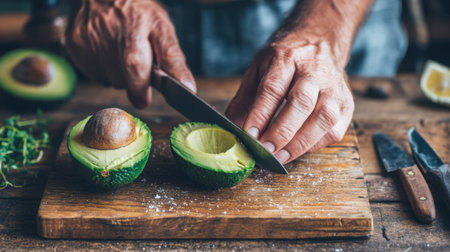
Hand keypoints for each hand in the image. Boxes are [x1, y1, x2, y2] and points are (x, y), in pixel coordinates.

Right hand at [65, 0, 194, 107]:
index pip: (135, 63)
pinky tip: (108, 51)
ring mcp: (88, 38)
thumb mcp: (162, 28)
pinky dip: (105, 70)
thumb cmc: (137, 12)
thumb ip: (174, 59)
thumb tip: (188, 88)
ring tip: (122, 52)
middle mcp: (108, 31)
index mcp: (136, 25)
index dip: (139, 87)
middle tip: (139, 65)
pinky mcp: (75, 45)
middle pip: (122, 78)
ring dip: (120, 75)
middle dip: (134, 82)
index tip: (144, 100)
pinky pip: (95, 74)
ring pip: (109, 79)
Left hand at [226, 36, 353, 163]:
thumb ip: (246, 99)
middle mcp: (314, 71)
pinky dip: (316, 145)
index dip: (260, 114)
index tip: (249, 134)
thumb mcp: (259, 68)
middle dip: (282, 131)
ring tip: (280, 157)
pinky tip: (298, 150)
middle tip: (265, 150)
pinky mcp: (346, 104)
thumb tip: (234, 129)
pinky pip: (335, 130)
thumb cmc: (286, 59)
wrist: (320, 39)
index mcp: (287, 57)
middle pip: (302, 102)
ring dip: (301, 142)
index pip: (273, 88)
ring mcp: (334, 87)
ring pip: (324, 118)